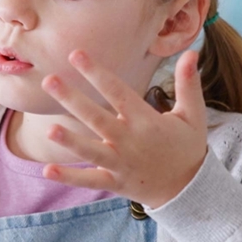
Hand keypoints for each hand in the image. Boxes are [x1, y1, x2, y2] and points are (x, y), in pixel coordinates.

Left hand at [41, 49, 207, 208]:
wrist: (190, 189)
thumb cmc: (188, 147)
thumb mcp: (194, 115)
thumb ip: (188, 83)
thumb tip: (192, 52)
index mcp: (146, 120)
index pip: (117, 91)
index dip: (96, 73)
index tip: (76, 55)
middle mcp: (130, 141)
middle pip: (96, 117)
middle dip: (72, 99)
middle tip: (49, 81)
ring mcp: (121, 164)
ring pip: (91, 150)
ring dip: (70, 141)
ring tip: (49, 129)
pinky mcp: (116, 183)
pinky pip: (90, 180)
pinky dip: (70, 177)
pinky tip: (47, 171)